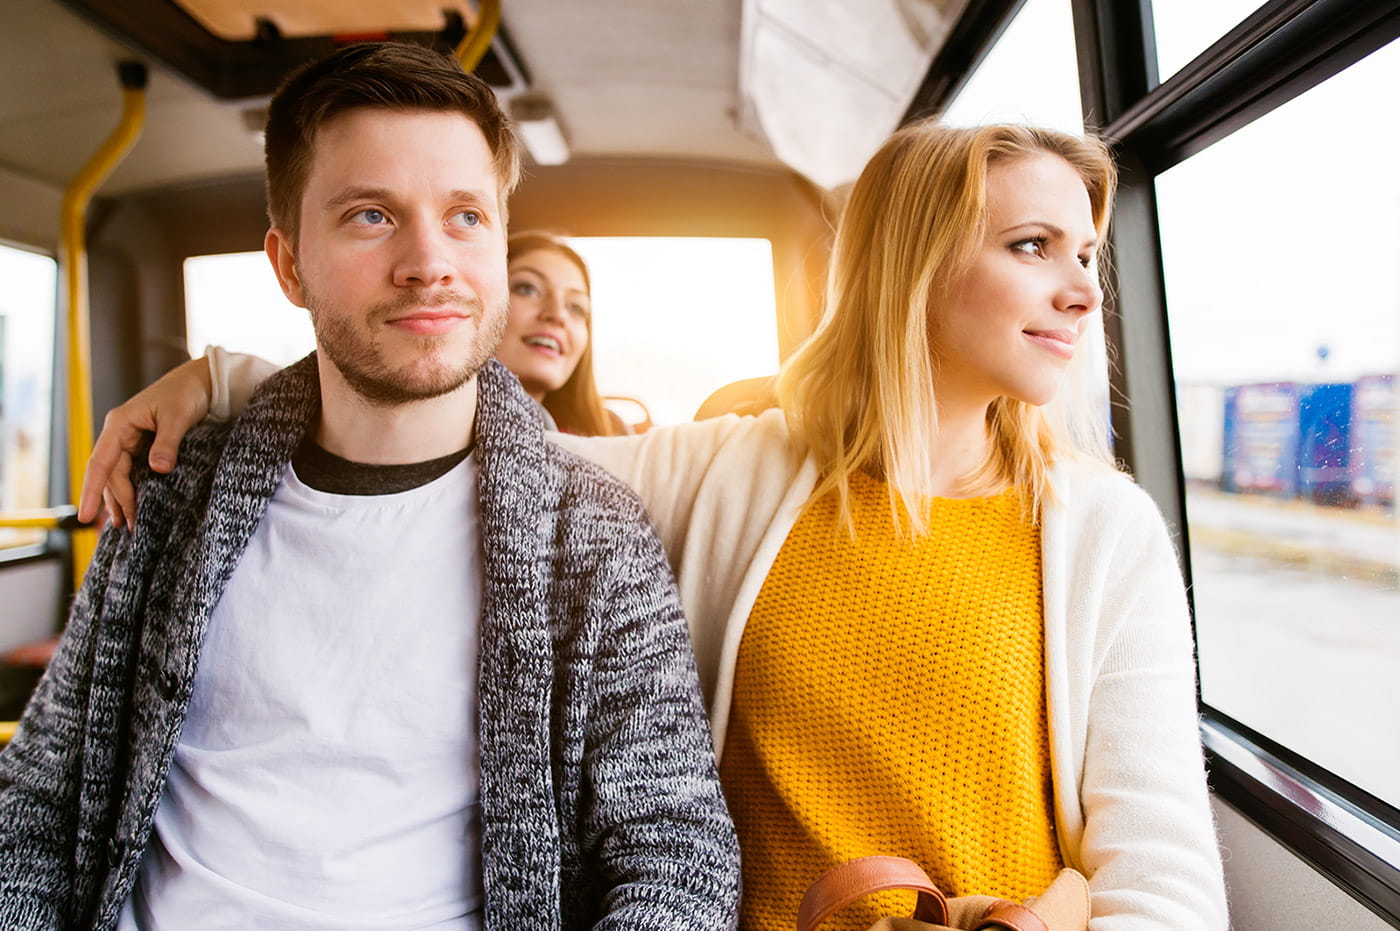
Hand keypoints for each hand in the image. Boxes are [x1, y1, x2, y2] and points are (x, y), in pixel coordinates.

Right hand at [78, 358, 213, 528]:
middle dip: (117, 501)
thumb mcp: (177, 417)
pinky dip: (134, 489)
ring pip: (121, 475)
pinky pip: (134, 471)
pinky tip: (136, 506)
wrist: (203, 382)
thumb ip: (167, 443)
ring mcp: (132, 440)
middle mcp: (121, 433)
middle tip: (129, 526)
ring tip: (127, 524)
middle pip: (111, 474)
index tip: (85, 516)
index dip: (91, 490)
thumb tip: (157, 470)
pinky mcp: (146, 446)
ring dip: (123, 498)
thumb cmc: (187, 392)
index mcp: (120, 424)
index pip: (100, 462)